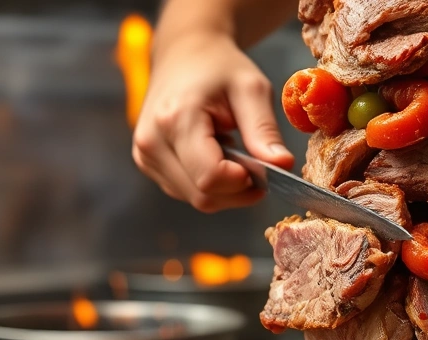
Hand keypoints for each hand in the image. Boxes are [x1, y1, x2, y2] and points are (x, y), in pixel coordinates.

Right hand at [132, 33, 293, 211]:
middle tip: (259, 166)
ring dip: (225, 188)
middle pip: (204, 196)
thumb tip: (282, 166)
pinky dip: (210, 183)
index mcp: (175, 119)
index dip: (243, 182)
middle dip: (238, 190)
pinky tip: (216, 154)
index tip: (264, 168)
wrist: (183, 52)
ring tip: (234, 151)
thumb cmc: (219, 67)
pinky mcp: (147, 163)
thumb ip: (265, 130)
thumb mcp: (251, 89)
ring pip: (196, 199)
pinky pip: (187, 191)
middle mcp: (152, 141)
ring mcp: (145, 155)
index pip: (210, 178)